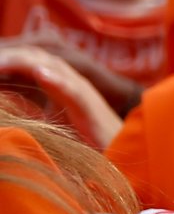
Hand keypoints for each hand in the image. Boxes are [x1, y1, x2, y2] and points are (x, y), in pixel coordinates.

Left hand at [0, 41, 118, 145]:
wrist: (121, 158)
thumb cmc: (85, 146)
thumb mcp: (50, 127)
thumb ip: (30, 118)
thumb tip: (8, 124)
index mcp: (56, 88)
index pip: (25, 65)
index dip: (4, 61)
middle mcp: (68, 84)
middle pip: (34, 59)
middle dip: (8, 55)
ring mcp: (81, 93)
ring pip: (51, 66)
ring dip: (22, 61)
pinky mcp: (91, 107)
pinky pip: (73, 89)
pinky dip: (56, 80)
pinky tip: (41, 73)